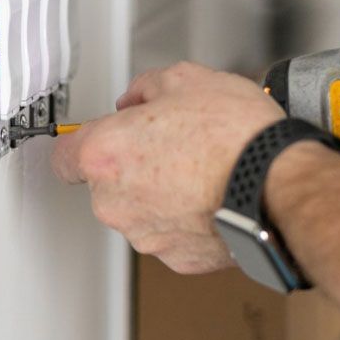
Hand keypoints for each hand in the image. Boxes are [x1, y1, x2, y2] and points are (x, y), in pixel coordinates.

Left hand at [51, 62, 283, 273]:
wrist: (276, 185)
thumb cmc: (234, 136)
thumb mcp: (186, 79)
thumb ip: (146, 87)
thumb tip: (137, 98)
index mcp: (105, 154)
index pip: (63, 155)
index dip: (84, 142)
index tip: (96, 138)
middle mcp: (115, 202)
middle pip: (105, 183)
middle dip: (132, 166)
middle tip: (170, 144)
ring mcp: (145, 235)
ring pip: (139, 212)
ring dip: (160, 195)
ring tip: (201, 170)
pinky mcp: (176, 259)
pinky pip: (171, 234)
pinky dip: (186, 219)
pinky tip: (213, 196)